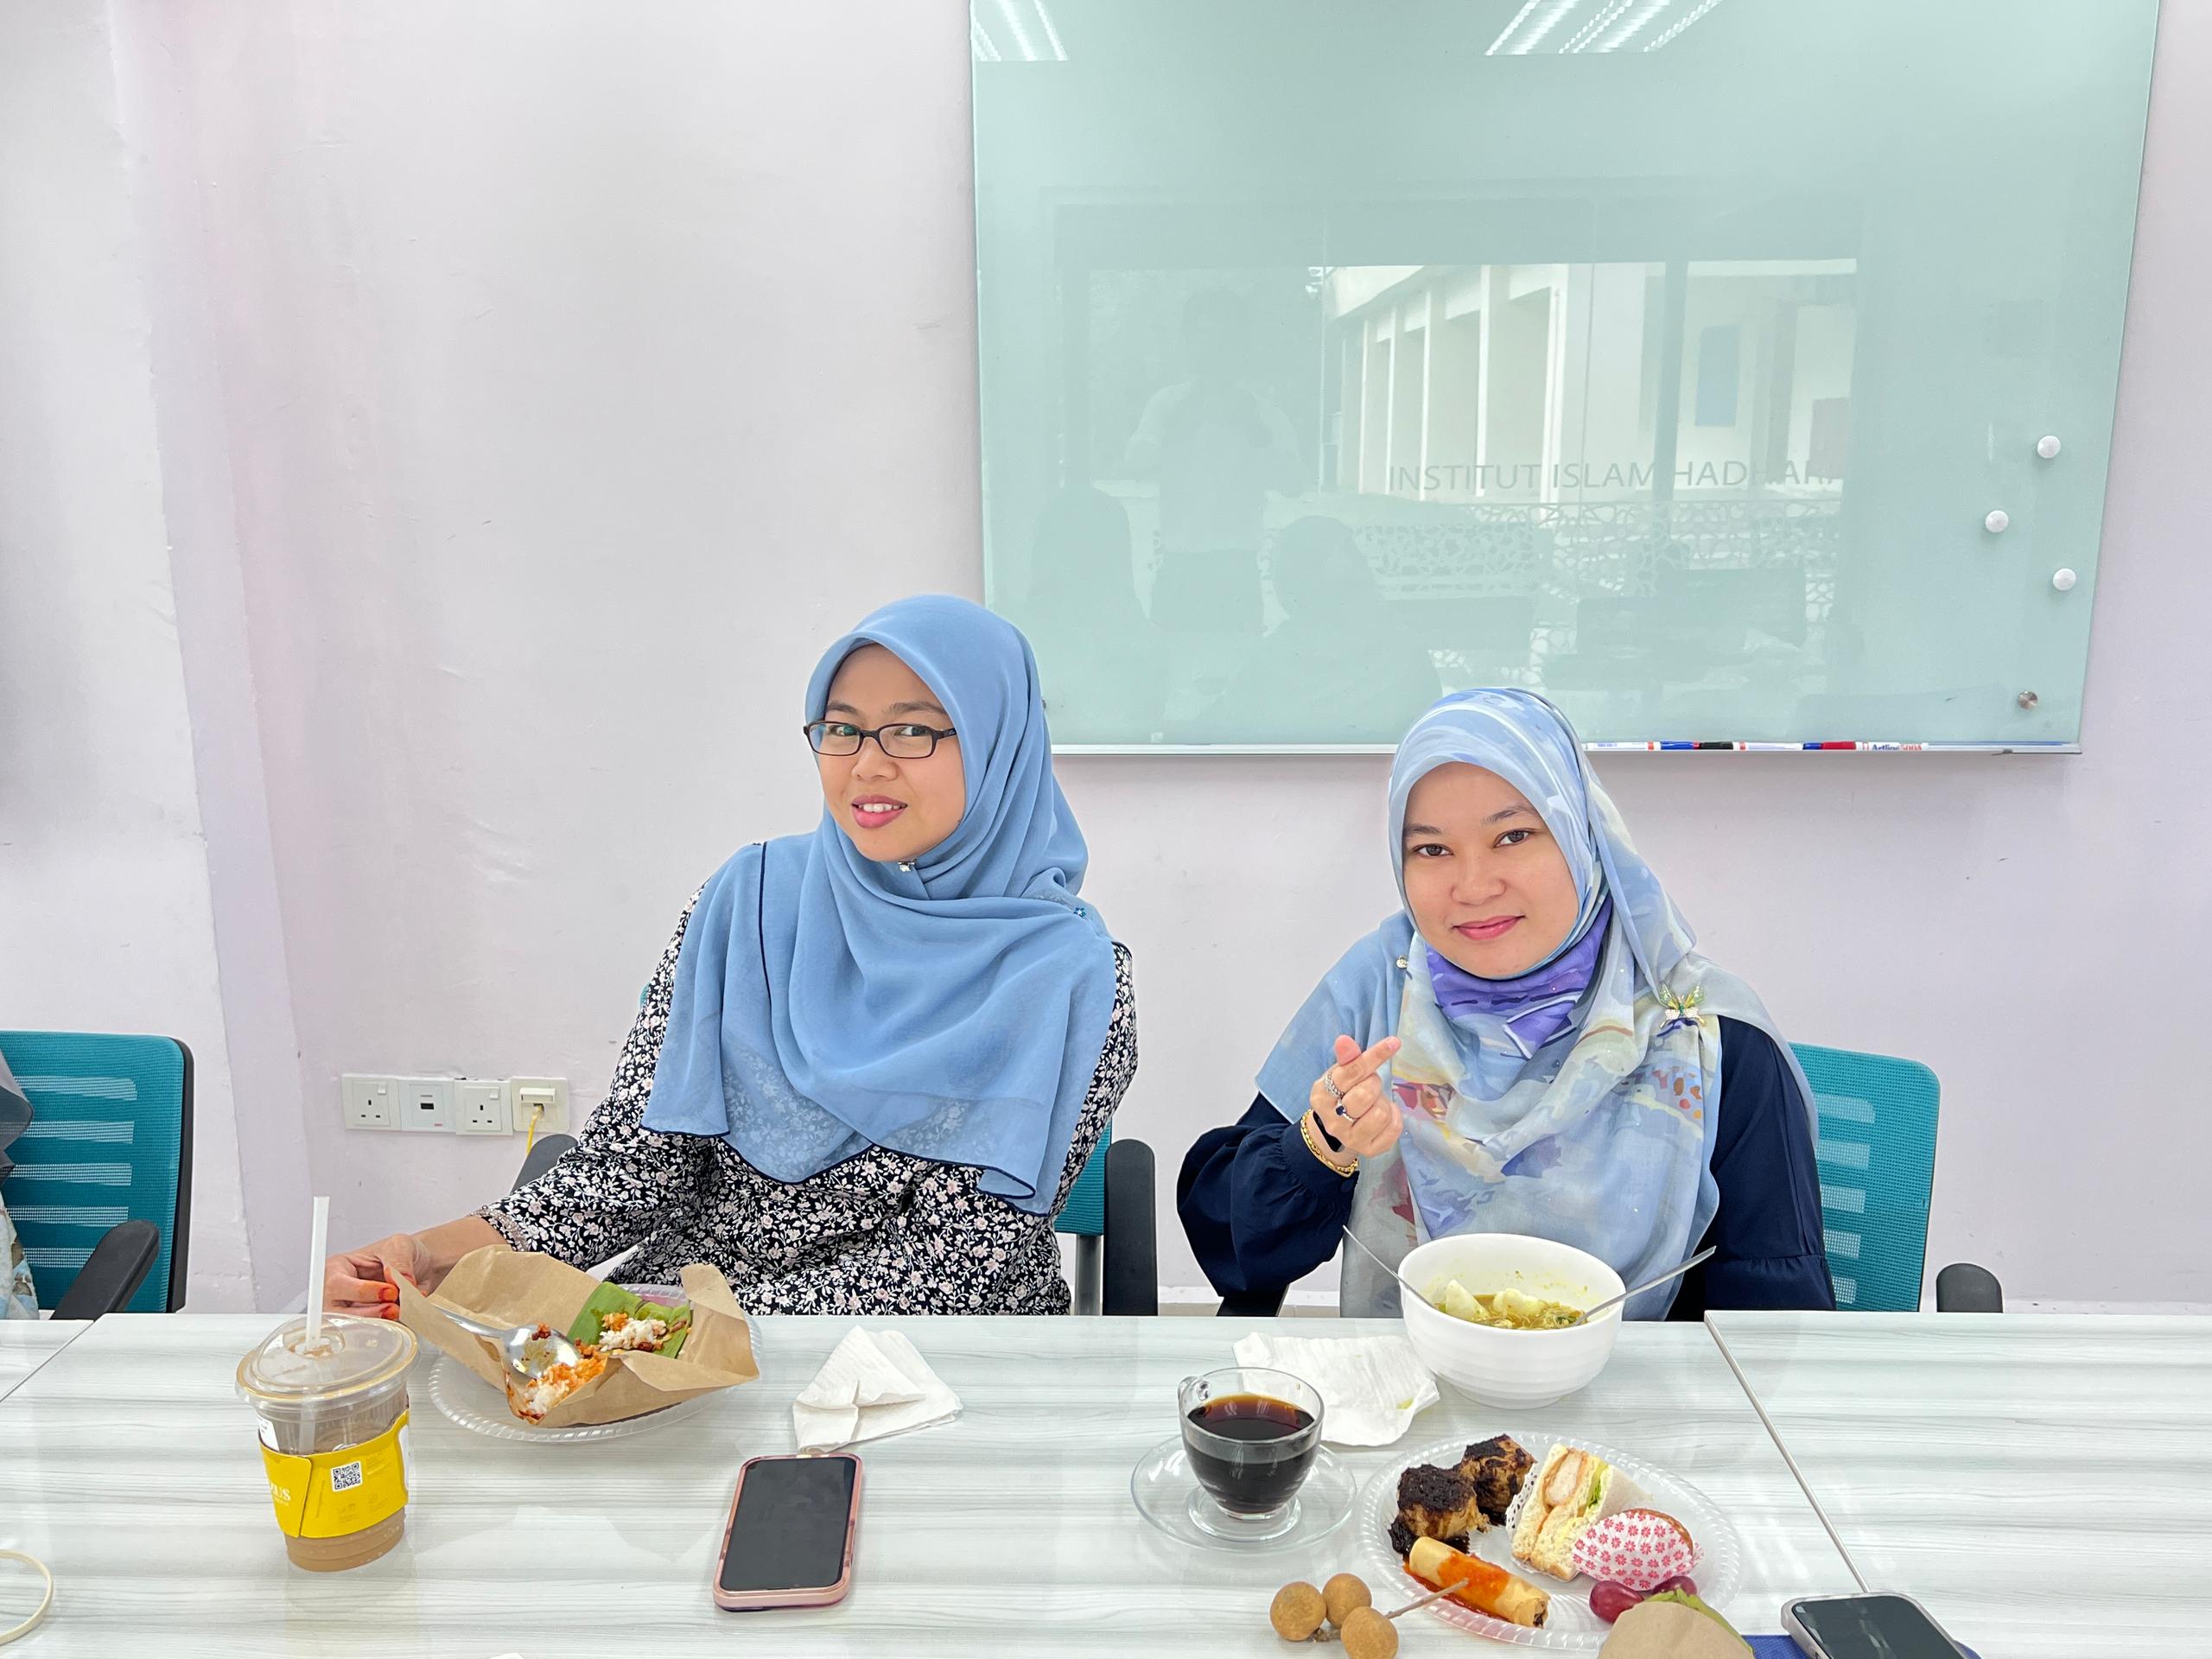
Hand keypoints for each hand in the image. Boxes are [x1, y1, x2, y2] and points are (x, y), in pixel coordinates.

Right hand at [323, 1232, 433, 1320]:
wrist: (421, 1266)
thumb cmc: (401, 1253)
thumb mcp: (399, 1245)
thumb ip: (398, 1262)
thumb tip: (397, 1281)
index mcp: (337, 1268)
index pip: (337, 1285)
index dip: (362, 1292)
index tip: (390, 1291)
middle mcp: (338, 1293)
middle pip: (338, 1312)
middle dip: (369, 1312)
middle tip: (394, 1307)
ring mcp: (349, 1311)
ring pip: (353, 1326)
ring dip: (379, 1322)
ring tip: (400, 1310)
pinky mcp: (365, 1324)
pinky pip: (370, 1333)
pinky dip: (388, 1326)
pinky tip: (403, 1314)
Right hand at [1307, 1033, 1403, 1162]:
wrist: (1336, 1130)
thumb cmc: (1341, 1095)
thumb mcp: (1339, 1075)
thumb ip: (1346, 1058)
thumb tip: (1344, 1040)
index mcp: (1321, 1096)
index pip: (1349, 1072)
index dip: (1373, 1056)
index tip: (1394, 1043)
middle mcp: (1332, 1121)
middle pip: (1365, 1094)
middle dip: (1373, 1083)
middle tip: (1369, 1084)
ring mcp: (1350, 1138)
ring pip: (1380, 1113)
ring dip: (1383, 1101)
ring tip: (1374, 1101)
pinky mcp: (1369, 1150)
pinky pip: (1394, 1127)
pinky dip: (1394, 1115)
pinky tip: (1383, 1113)